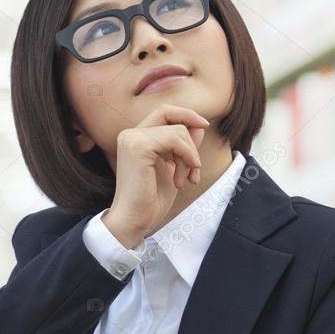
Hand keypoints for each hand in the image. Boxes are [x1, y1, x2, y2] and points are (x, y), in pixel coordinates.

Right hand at [103, 104, 208, 248]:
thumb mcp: (174, 168)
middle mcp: (130, 134)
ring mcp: (132, 139)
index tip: (204, 126)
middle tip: (195, 167)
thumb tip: (199, 125)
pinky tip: (181, 179)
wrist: (135, 221)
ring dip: (190, 156)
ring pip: (177, 130)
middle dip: (190, 136)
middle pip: (170, 114)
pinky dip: (187, 157)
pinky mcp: (138, 147)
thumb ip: (184, 146)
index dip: (186, 114)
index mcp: (136, 138)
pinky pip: (175, 139)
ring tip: (185, 180)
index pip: (164, 112)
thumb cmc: (151, 200)